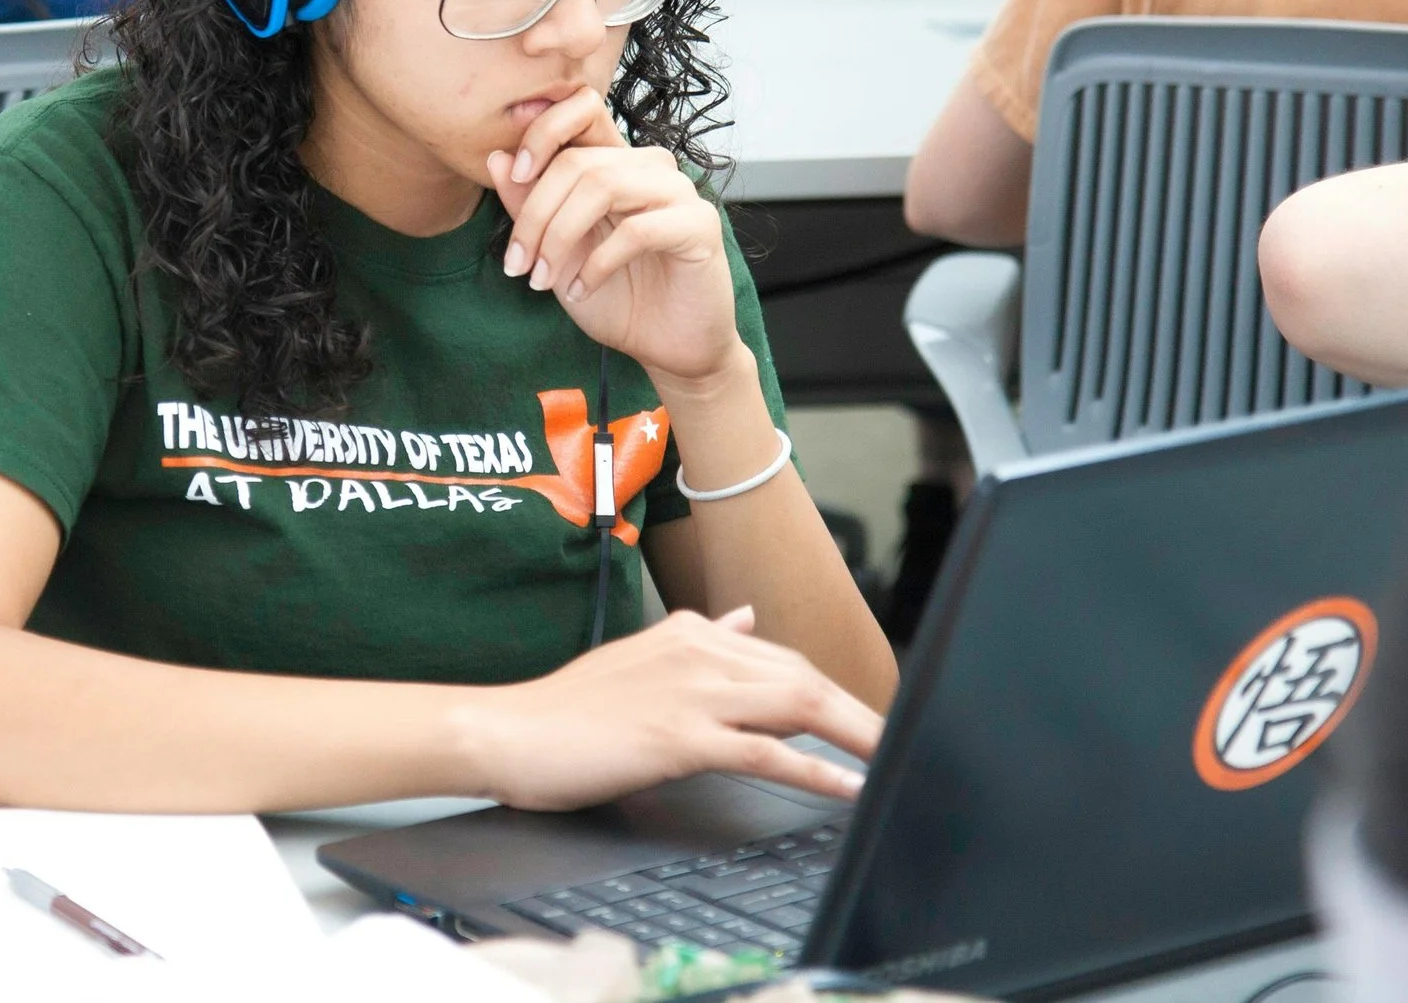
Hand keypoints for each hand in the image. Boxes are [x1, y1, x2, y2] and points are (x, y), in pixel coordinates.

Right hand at [455, 606, 879, 810]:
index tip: (867, 716)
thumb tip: (746, 621)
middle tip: (901, 741)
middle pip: (803, 676)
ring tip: (894, 758)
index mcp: (688, 633)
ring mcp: (690, 691)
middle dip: (858, 711)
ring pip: (797, 703)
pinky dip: (814, 769)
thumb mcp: (639, 659)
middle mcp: (696, 651)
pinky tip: (845, 786)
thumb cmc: (564, 710)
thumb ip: (699, 642)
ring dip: (854, 734)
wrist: (506, 730)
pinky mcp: (679, 735)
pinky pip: (765, 751)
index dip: (832, 688)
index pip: (782, 657)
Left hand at [490, 87, 741, 386]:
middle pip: (579, 161)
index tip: (514, 174)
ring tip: (542, 279)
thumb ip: (529, 204)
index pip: (582, 111)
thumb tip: (495, 158)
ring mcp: (679, 193)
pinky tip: (581, 290)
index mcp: (617, 163)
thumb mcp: (556, 252)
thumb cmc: (614, 296)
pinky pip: (637, 231)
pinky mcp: (699, 226)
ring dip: (560, 237)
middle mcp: (650, 168)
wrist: (665, 347)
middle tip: (517, 264)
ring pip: (604, 186)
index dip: (542, 131)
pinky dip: (597, 264)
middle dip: (535, 214)